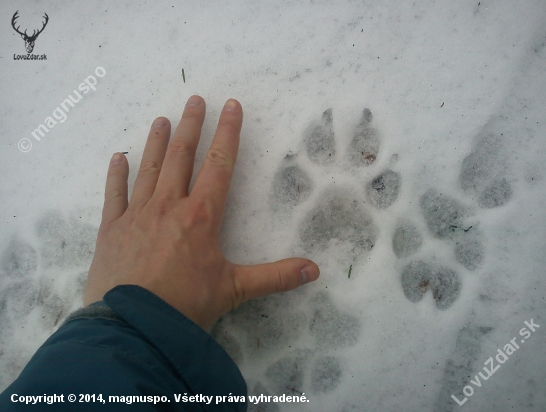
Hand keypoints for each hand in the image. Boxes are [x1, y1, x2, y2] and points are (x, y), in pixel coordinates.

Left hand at [84, 95, 319, 328]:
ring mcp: (137, 214)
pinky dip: (116, 175)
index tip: (231, 105)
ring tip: (162, 119)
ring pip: (149, 168)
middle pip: (182, 156)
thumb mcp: (235, 290)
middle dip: (191, 125)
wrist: (133, 326)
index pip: (219, 164)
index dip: (228, 133)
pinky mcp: (111, 229)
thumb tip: (315, 270)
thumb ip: (275, 277)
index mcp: (201, 215)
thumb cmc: (186, 305)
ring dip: (157, 141)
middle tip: (195, 99)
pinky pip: (114, 195)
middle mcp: (168, 205)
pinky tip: (118, 157)